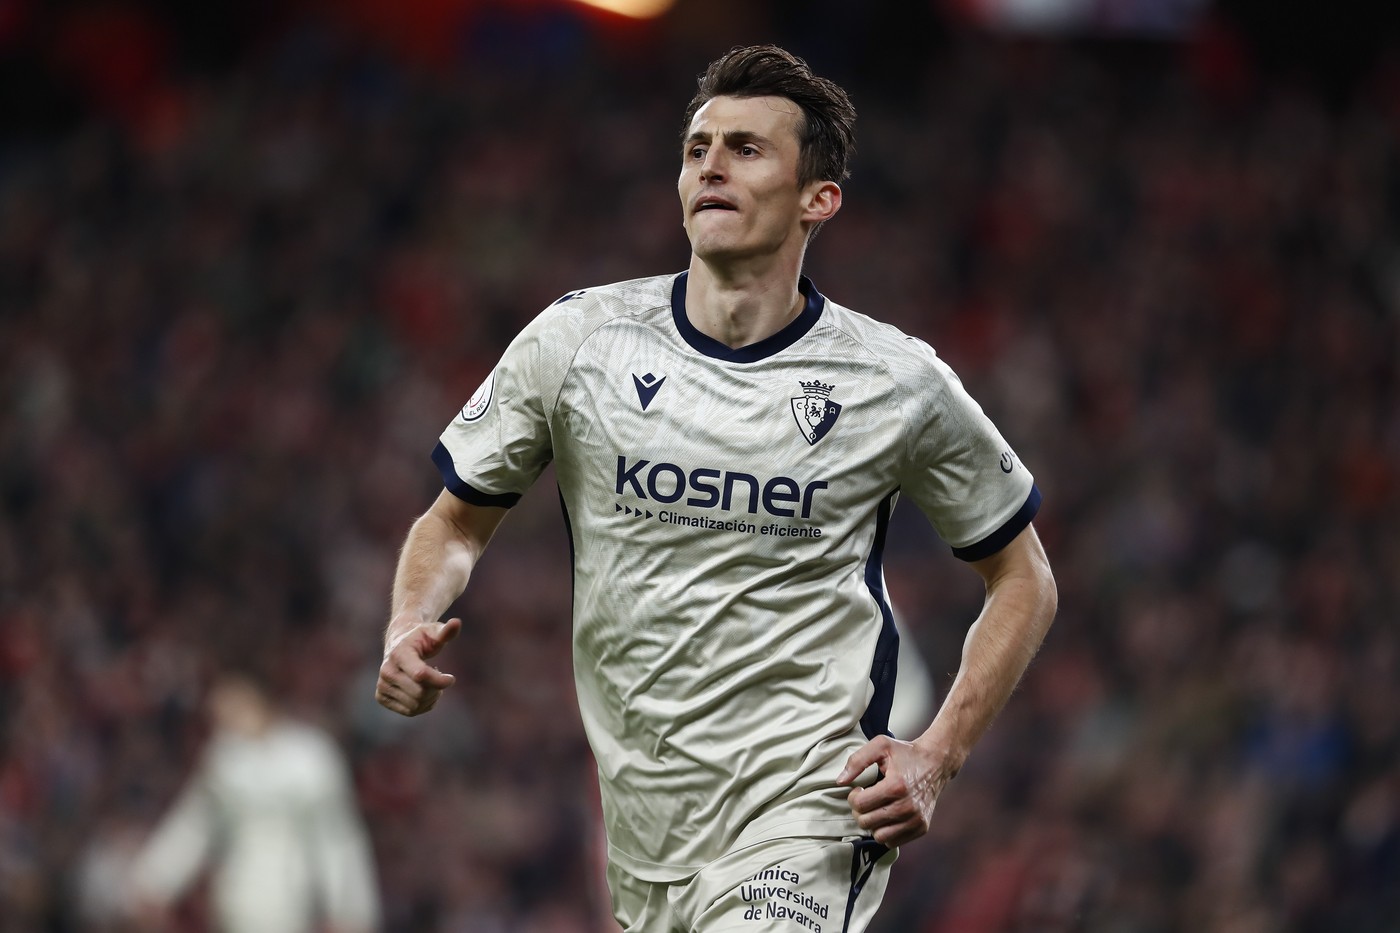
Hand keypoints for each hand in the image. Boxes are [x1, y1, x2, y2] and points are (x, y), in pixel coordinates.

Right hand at [375, 617, 460, 715]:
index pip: (420, 675)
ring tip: (430, 683)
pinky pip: (410, 711)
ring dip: (431, 697)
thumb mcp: (434, 631)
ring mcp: (382, 685)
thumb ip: (446, 632)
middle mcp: (386, 670)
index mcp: (399, 654)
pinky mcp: (381, 697)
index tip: (451, 678)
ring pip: (416, 705)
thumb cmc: (420, 637)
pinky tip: (422, 691)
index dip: (439, 680)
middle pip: (420, 693)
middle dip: (436, 688)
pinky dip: (423, 705)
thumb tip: (457, 622)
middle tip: (440, 678)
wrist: (398, 644)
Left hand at [836, 735, 955, 847]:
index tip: (860, 789)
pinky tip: (887, 816)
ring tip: (876, 808)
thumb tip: (840, 781)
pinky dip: (886, 831)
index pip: (860, 804)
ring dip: (873, 824)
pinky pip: (893, 842)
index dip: (854, 796)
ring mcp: (916, 820)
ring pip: (879, 836)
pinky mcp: (922, 828)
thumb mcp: (880, 745)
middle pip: (866, 822)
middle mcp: (907, 807)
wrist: (936, 762)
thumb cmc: (905, 753)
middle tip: (866, 799)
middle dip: (860, 810)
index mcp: (896, 786)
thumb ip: (857, 761)